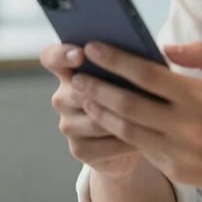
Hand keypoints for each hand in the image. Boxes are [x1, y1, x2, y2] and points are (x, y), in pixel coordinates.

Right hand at [39, 43, 141, 177]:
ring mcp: (68, 124)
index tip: (81, 54)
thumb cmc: (137, 91)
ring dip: (122, 118)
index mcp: (70, 69)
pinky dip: (125, 142)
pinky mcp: (79, 149)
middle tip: (133, 88)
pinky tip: (145, 139)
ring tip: (149, 115)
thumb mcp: (133, 72)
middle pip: (78, 91)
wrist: (136, 135)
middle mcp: (63, 97)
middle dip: (106, 90)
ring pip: (95, 120)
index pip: (52, 57)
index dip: (62, 54)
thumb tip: (145, 52)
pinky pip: (103, 145)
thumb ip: (130, 59)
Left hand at [71, 40, 201, 195]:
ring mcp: (179, 154)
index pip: (148, 76)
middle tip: (76, 74)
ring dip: (101, 112)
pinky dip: (121, 132)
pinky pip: (143, 148)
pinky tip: (108, 120)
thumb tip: (164, 47)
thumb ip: (201, 55)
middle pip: (129, 104)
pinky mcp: (177, 172)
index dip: (117, 60)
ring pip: (128, 130)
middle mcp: (186, 127)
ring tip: (84, 97)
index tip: (94, 47)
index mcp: (201, 98)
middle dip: (98, 87)